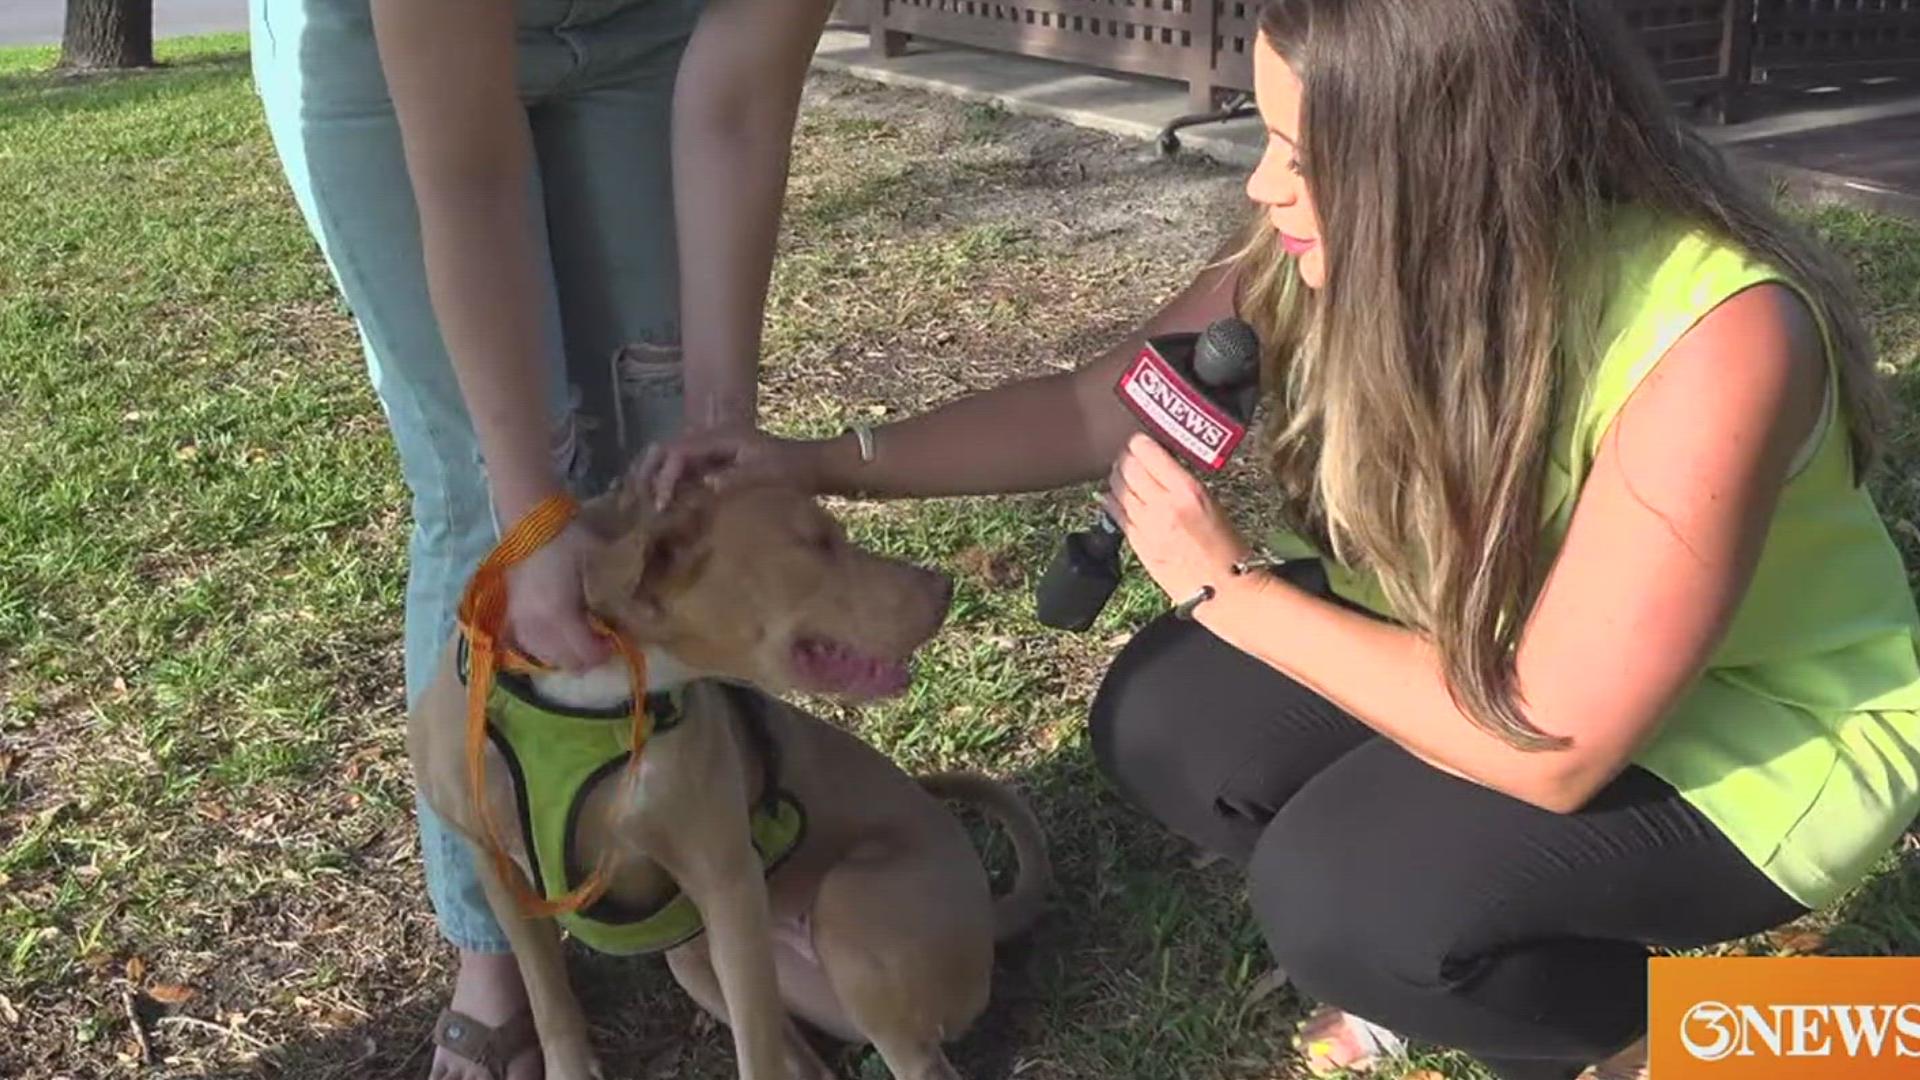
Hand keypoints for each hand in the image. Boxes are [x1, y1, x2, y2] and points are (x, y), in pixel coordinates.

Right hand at [502, 518, 611, 669]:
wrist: (531, 516)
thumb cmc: (569, 536)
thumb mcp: (601, 562)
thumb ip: (618, 594)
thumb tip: (648, 614)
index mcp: (559, 613)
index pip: (585, 653)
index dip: (604, 652)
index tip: (617, 640)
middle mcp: (536, 624)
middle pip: (566, 662)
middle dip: (587, 657)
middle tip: (602, 641)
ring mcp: (519, 620)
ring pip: (544, 658)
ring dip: (565, 654)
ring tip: (580, 637)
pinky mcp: (510, 612)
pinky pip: (526, 645)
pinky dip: (543, 648)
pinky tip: (555, 636)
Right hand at [635, 427, 828, 509]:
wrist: (814, 466)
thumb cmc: (793, 470)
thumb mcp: (765, 476)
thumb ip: (735, 479)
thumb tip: (704, 485)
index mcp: (721, 436)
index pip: (679, 452)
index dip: (665, 477)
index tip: (661, 504)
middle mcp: (712, 437)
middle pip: (667, 449)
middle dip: (649, 472)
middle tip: (635, 499)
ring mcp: (714, 447)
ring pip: (672, 458)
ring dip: (656, 477)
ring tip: (641, 502)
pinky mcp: (718, 460)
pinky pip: (686, 469)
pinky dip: (672, 483)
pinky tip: (664, 502)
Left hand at [1102, 433, 1252, 605]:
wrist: (1221, 588)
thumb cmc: (1226, 548)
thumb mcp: (1210, 502)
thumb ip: (1181, 482)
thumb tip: (1159, 464)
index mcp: (1187, 490)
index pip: (1148, 452)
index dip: (1140, 442)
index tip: (1141, 440)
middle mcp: (1162, 505)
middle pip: (1127, 467)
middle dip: (1126, 457)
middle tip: (1129, 456)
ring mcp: (1146, 524)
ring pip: (1117, 488)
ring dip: (1117, 477)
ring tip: (1123, 473)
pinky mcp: (1136, 542)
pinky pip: (1115, 512)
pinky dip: (1111, 500)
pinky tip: (1112, 495)